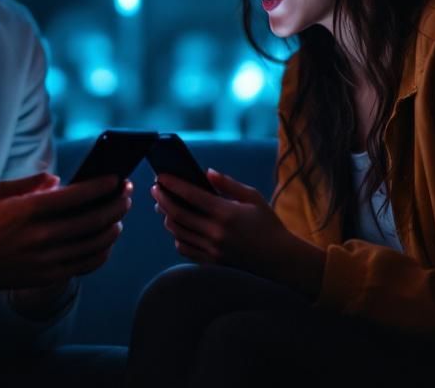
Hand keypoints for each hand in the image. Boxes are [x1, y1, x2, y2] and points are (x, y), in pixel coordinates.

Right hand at [0, 172, 131, 290]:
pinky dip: (102, 252)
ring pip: (93, 243)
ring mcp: (46, 258)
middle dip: (115, 205)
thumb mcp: (3, 192)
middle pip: (91, 220)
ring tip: (119, 218)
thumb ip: (34, 181)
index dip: (100, 186)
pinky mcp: (49, 276)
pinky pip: (86, 264)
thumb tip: (61, 180)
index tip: (117, 179)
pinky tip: (107, 241)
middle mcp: (40, 235)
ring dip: (112, 228)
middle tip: (127, 195)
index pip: (75, 196)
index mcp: (29, 209)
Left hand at [153, 169, 322, 291]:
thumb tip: (207, 172)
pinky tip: (178, 227)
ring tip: (163, 206)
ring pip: (178, 232)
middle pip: (178, 214)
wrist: (278, 258)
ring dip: (167, 217)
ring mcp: (212, 249)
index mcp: (226, 213)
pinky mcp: (212, 262)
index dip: (173, 184)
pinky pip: (185, 249)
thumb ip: (228, 184)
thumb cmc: (268, 224)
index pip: (191, 195)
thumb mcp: (253, 198)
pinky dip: (177, 237)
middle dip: (162, 199)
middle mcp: (216, 232)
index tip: (161, 176)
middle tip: (155, 189)